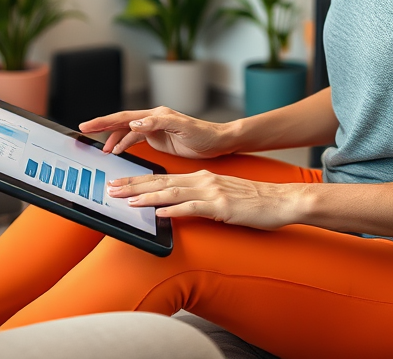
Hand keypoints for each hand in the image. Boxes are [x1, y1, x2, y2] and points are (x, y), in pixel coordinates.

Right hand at [79, 107, 231, 158]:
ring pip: (126, 132)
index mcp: (155, 115)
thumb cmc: (203, 133)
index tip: (88, 124)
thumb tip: (135, 123)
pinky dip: (124, 144)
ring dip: (113, 138)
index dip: (105, 121)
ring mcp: (154, 129)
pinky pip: (135, 140)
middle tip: (84, 130)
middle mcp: (152, 119)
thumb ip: (158, 123)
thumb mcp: (181, 127)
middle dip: (102, 126)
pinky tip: (118, 150)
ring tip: (101, 148)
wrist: (217, 141)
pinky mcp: (158, 138)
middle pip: (121, 122)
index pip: (124, 117)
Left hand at [107, 171, 303, 229]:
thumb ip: (199, 198)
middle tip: (112, 188)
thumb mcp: (221, 195)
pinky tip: (159, 214)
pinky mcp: (221, 207)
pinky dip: (174, 210)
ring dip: (147, 196)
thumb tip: (176, 205)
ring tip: (127, 200)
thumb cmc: (253, 201)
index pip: (163, 178)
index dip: (139, 181)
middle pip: (161, 182)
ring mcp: (212, 192)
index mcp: (202, 178)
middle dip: (134, 185)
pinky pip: (193, 208)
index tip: (120, 184)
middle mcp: (203, 180)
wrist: (280, 200)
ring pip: (172, 192)